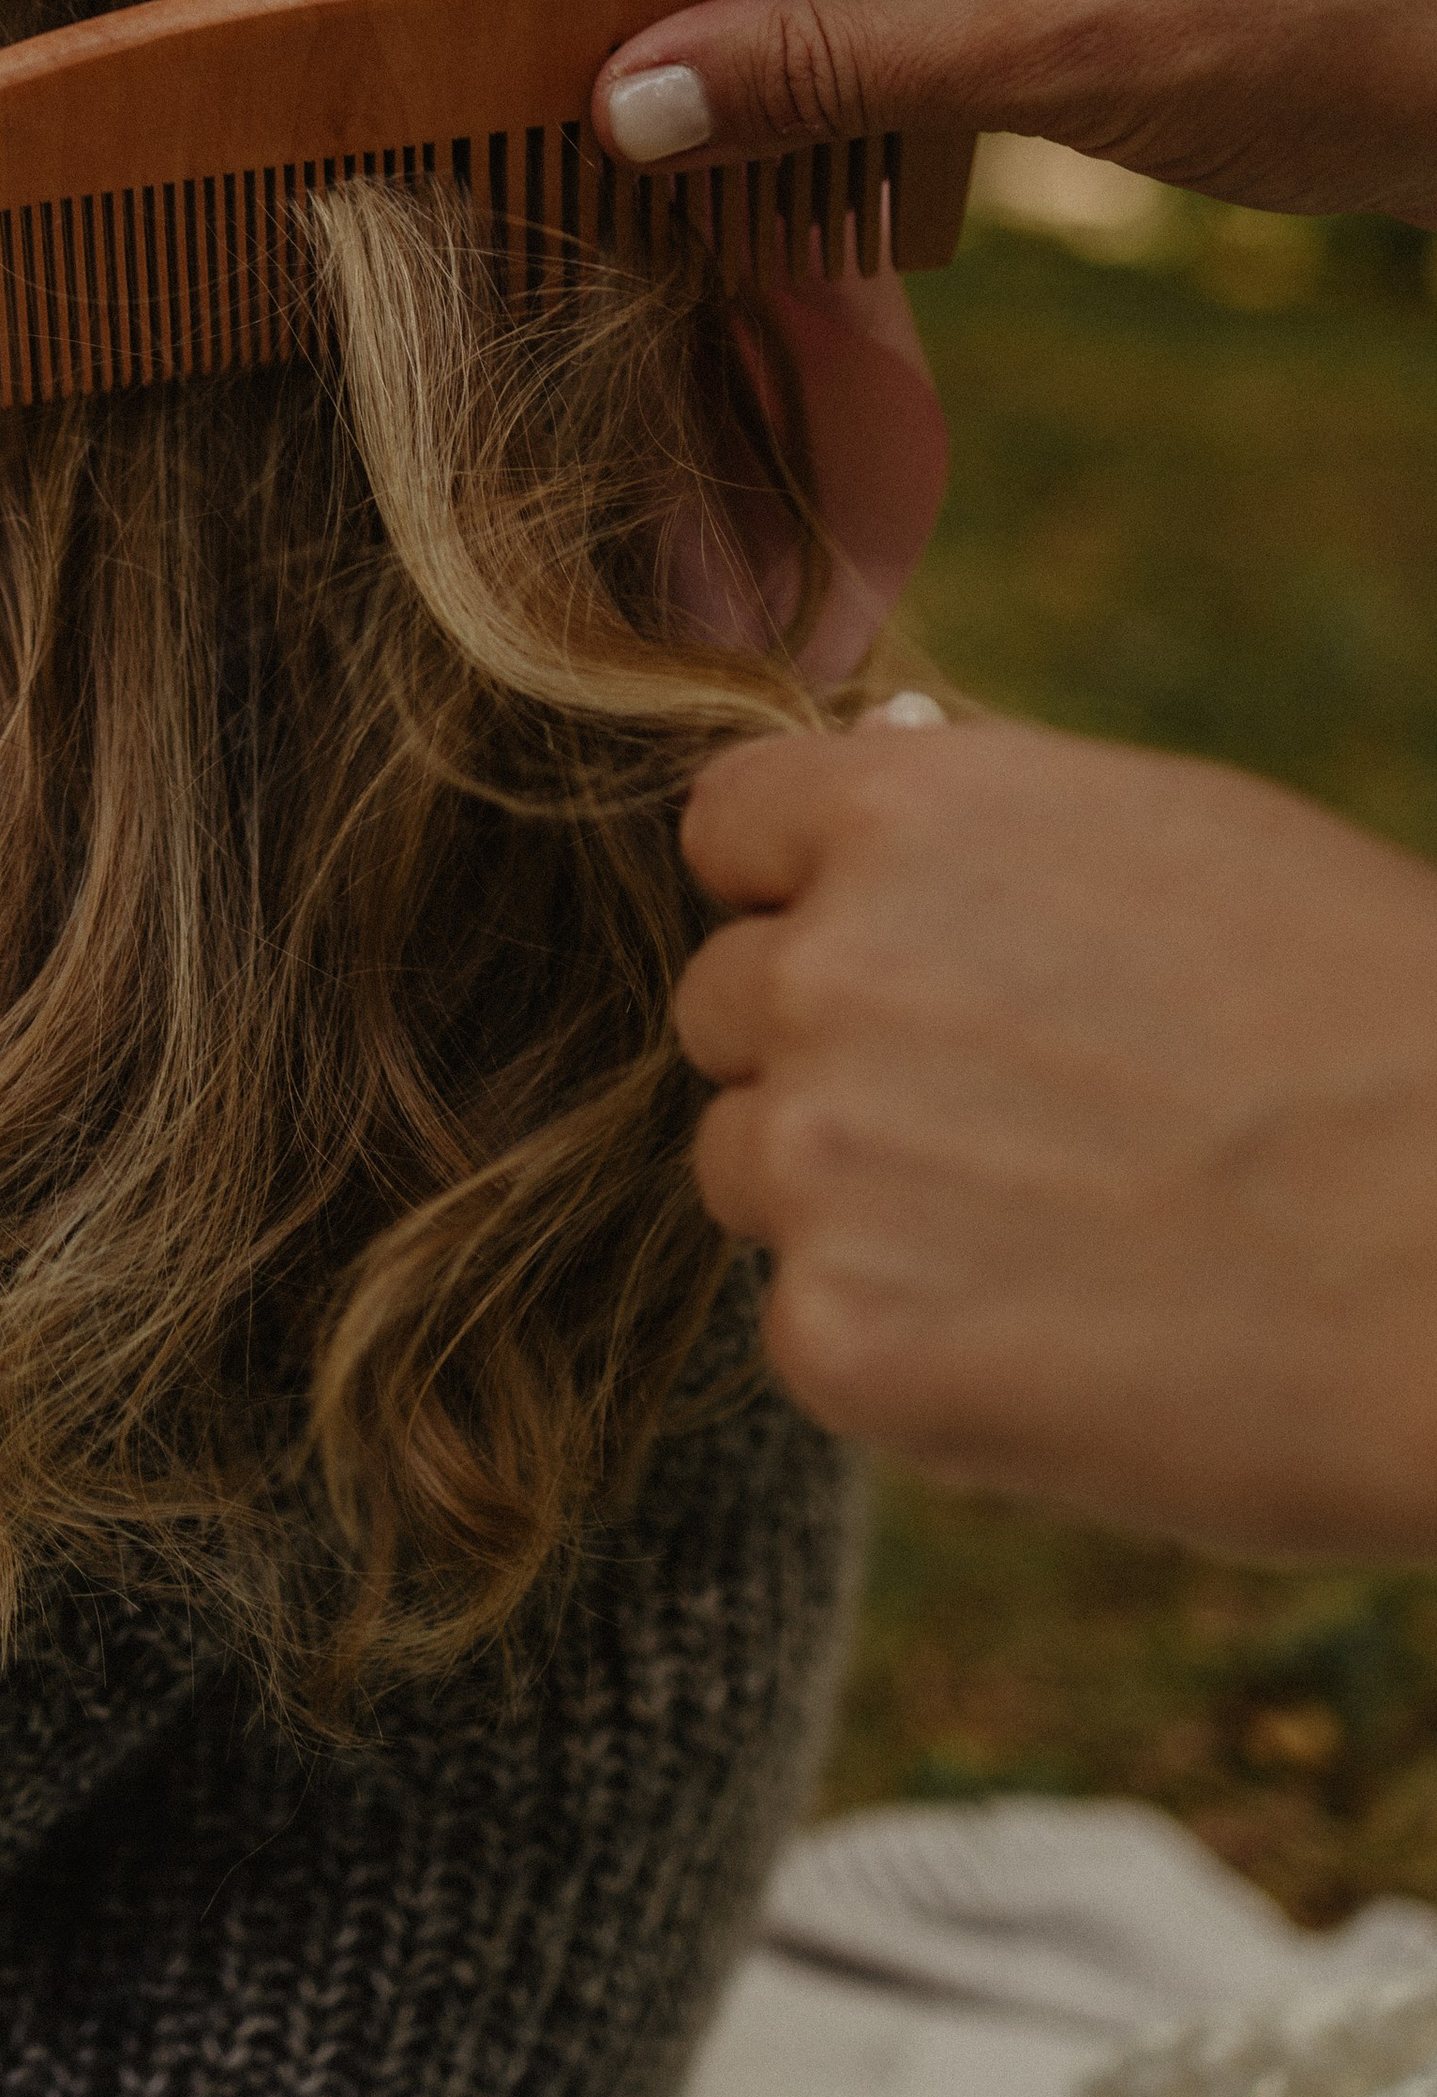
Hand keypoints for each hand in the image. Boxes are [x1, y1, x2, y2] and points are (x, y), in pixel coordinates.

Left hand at [675, 712, 1436, 1556]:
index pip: (728, 832)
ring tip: (1059, 1230)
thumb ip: (988, 819)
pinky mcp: (837, 1333)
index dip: (799, 894)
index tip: (886, 956)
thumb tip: (882, 752)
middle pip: (724, 1005)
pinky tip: (1062, 1336)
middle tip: (1009, 1120)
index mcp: (904, 816)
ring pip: (752, 1166)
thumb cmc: (1375, 1030)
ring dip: (855, 1200)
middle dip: (827, 1052)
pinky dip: (905, 1344)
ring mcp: (817, 1155)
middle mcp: (823, 968)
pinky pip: (811, 1319)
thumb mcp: (1181, 838)